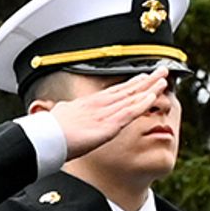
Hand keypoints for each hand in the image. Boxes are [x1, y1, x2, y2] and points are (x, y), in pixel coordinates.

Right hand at [47, 68, 172, 157]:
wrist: (44, 138)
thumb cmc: (47, 131)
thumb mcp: (57, 117)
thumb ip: (63, 113)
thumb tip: (59, 109)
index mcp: (88, 104)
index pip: (114, 91)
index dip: (131, 84)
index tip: (143, 77)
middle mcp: (99, 105)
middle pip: (127, 90)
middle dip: (146, 81)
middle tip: (161, 72)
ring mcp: (104, 113)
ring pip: (132, 98)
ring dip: (149, 89)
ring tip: (164, 80)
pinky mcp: (108, 125)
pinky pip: (129, 113)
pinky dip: (142, 104)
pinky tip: (153, 97)